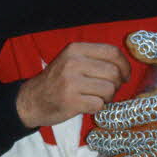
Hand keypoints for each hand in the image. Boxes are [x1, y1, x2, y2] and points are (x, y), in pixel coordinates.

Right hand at [16, 43, 130, 129]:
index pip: (112, 52)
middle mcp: (73, 62)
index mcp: (75, 49)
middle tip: (109, 90)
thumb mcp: (72, 61)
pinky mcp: (70, 101)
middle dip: (117, 84)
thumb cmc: (58, 81)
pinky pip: (99, 104)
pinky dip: (98, 108)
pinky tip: (88, 106)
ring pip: (109, 89)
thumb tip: (125, 67)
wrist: (31, 100)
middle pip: (113, 72)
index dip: (125, 65)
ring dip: (108, 97)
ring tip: (97, 98)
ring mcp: (71, 82)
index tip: (125, 76)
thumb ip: (95, 59)